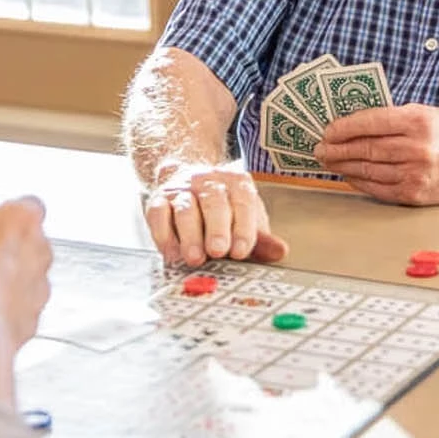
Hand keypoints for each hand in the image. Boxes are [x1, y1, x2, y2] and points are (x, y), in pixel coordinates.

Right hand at [143, 163, 288, 265]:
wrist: (186, 180)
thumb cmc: (222, 208)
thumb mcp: (246, 219)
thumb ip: (260, 239)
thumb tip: (280, 252)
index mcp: (237, 184)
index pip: (243, 203)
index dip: (243, 228)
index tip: (242, 251)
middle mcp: (209, 182)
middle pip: (213, 202)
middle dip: (216, 229)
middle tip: (217, 251)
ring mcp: (182, 189)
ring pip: (185, 208)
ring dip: (190, 235)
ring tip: (194, 257)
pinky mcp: (159, 199)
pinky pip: (158, 213)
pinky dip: (163, 234)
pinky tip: (171, 252)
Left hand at [313, 105, 438, 204]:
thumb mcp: (428, 113)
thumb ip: (394, 118)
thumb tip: (353, 123)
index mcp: (419, 121)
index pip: (370, 122)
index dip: (344, 127)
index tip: (328, 129)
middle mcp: (417, 149)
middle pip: (365, 149)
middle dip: (337, 148)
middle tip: (319, 147)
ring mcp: (416, 175)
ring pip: (368, 170)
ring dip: (343, 166)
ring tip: (328, 160)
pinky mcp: (415, 195)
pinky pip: (378, 189)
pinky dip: (359, 182)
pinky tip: (348, 175)